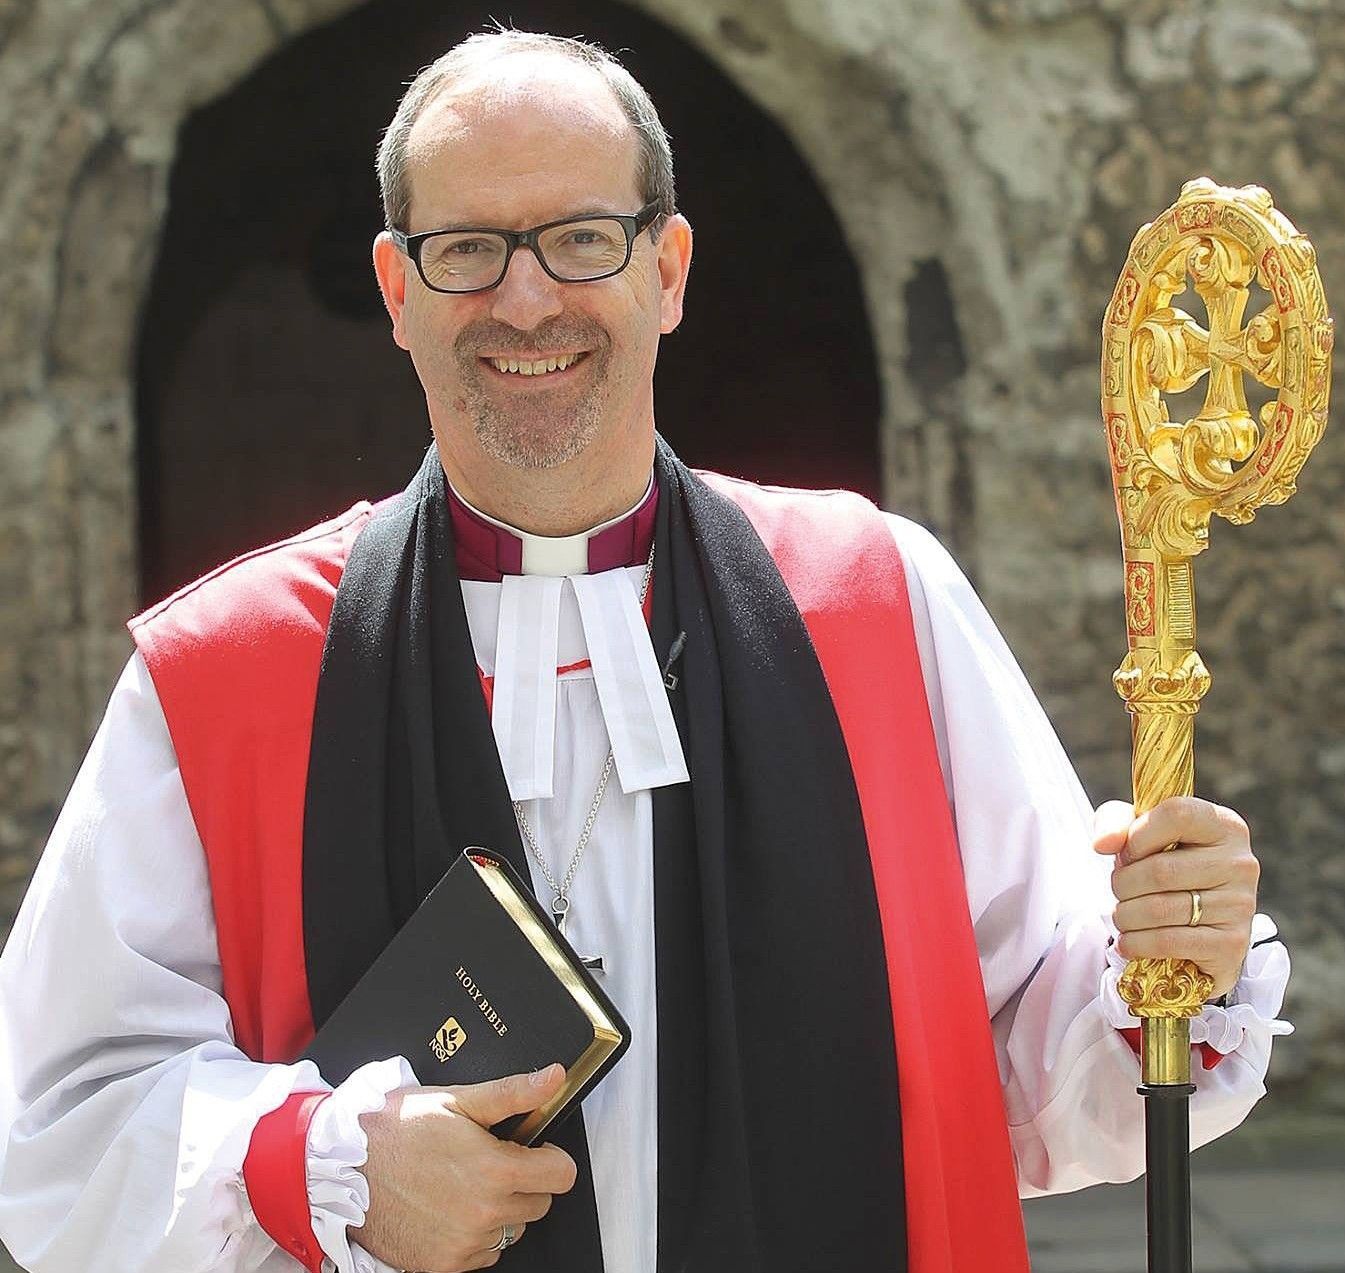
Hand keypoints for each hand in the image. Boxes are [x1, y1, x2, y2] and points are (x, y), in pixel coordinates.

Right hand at [356, 1063, 576, 1271]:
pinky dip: (474, 1235)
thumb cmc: (395, 1130)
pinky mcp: (443, 1265)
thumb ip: (513, 1092)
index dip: (550, 1157)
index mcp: (495, 1170)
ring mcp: (464, 1243)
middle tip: (490, 1162)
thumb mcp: (457, 1100)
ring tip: (463, 1184)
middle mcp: (484, 1213)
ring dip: (499, 1211)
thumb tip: (553, 1077)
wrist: (339, 1169)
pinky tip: (449, 1208)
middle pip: (539, 1204)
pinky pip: (483, 1254)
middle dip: (524, 1182)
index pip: (562, 1175)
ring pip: (511, 1229)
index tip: (533, 1150)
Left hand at [1094, 796, 1258, 997]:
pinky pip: (1168, 942)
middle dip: (1123, 884)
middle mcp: (1240, 863)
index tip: (1127, 853)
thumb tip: (1102, 843)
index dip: (1137, 835)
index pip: (1176, 815)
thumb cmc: (1163, 866)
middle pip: (1160, 870)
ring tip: (1123, 915)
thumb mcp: (1139, 833)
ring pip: (1159, 909)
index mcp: (1222, 825)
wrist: (1197, 926)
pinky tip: (1130, 941)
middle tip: (1120, 890)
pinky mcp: (1232, 944)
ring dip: (1125, 915)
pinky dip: (1136, 943)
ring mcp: (1240, 905)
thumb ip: (1116, 822)